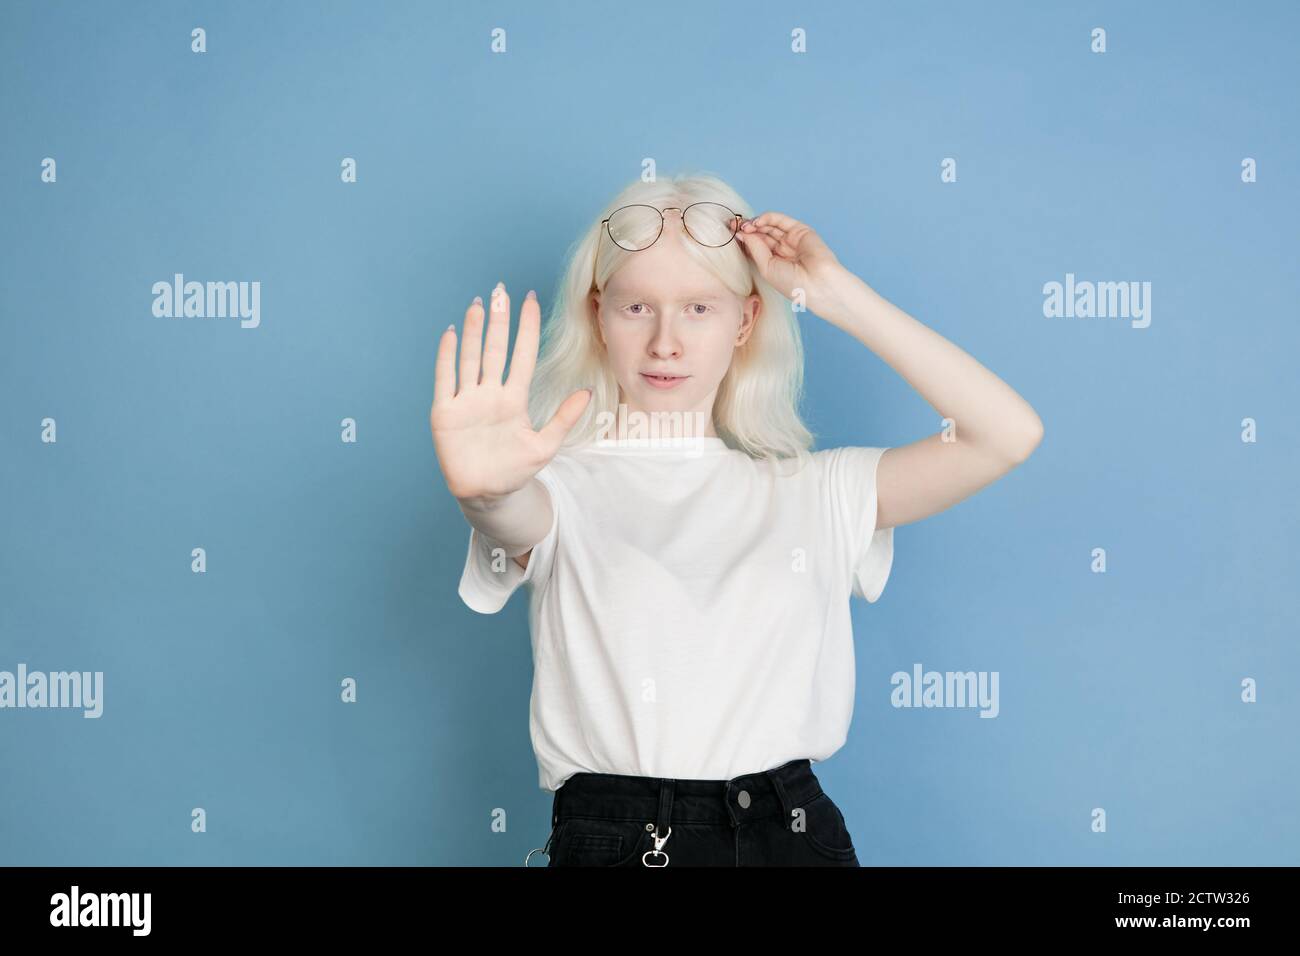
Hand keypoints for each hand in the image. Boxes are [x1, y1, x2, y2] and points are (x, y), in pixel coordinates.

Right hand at [431, 284, 590, 499]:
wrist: (488, 494)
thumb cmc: (516, 470)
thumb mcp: (545, 444)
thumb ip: (563, 417)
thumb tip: (586, 392)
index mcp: (514, 399)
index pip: (522, 355)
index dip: (526, 328)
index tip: (531, 300)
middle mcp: (490, 394)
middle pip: (494, 349)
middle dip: (497, 320)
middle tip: (500, 289)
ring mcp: (466, 401)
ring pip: (470, 358)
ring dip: (472, 330)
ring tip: (477, 304)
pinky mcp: (446, 413)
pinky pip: (445, 379)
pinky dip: (446, 356)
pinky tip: (450, 333)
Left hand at [735, 211, 847, 313]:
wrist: (816, 283)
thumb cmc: (792, 283)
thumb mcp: (766, 267)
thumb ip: (755, 248)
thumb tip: (742, 233)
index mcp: (774, 262)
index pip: (755, 246)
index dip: (743, 239)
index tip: (729, 234)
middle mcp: (782, 249)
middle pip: (761, 234)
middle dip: (746, 229)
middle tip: (732, 225)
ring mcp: (791, 239)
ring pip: (769, 226)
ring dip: (755, 223)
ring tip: (743, 225)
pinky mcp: (800, 230)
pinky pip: (780, 220)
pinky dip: (767, 218)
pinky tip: (756, 222)